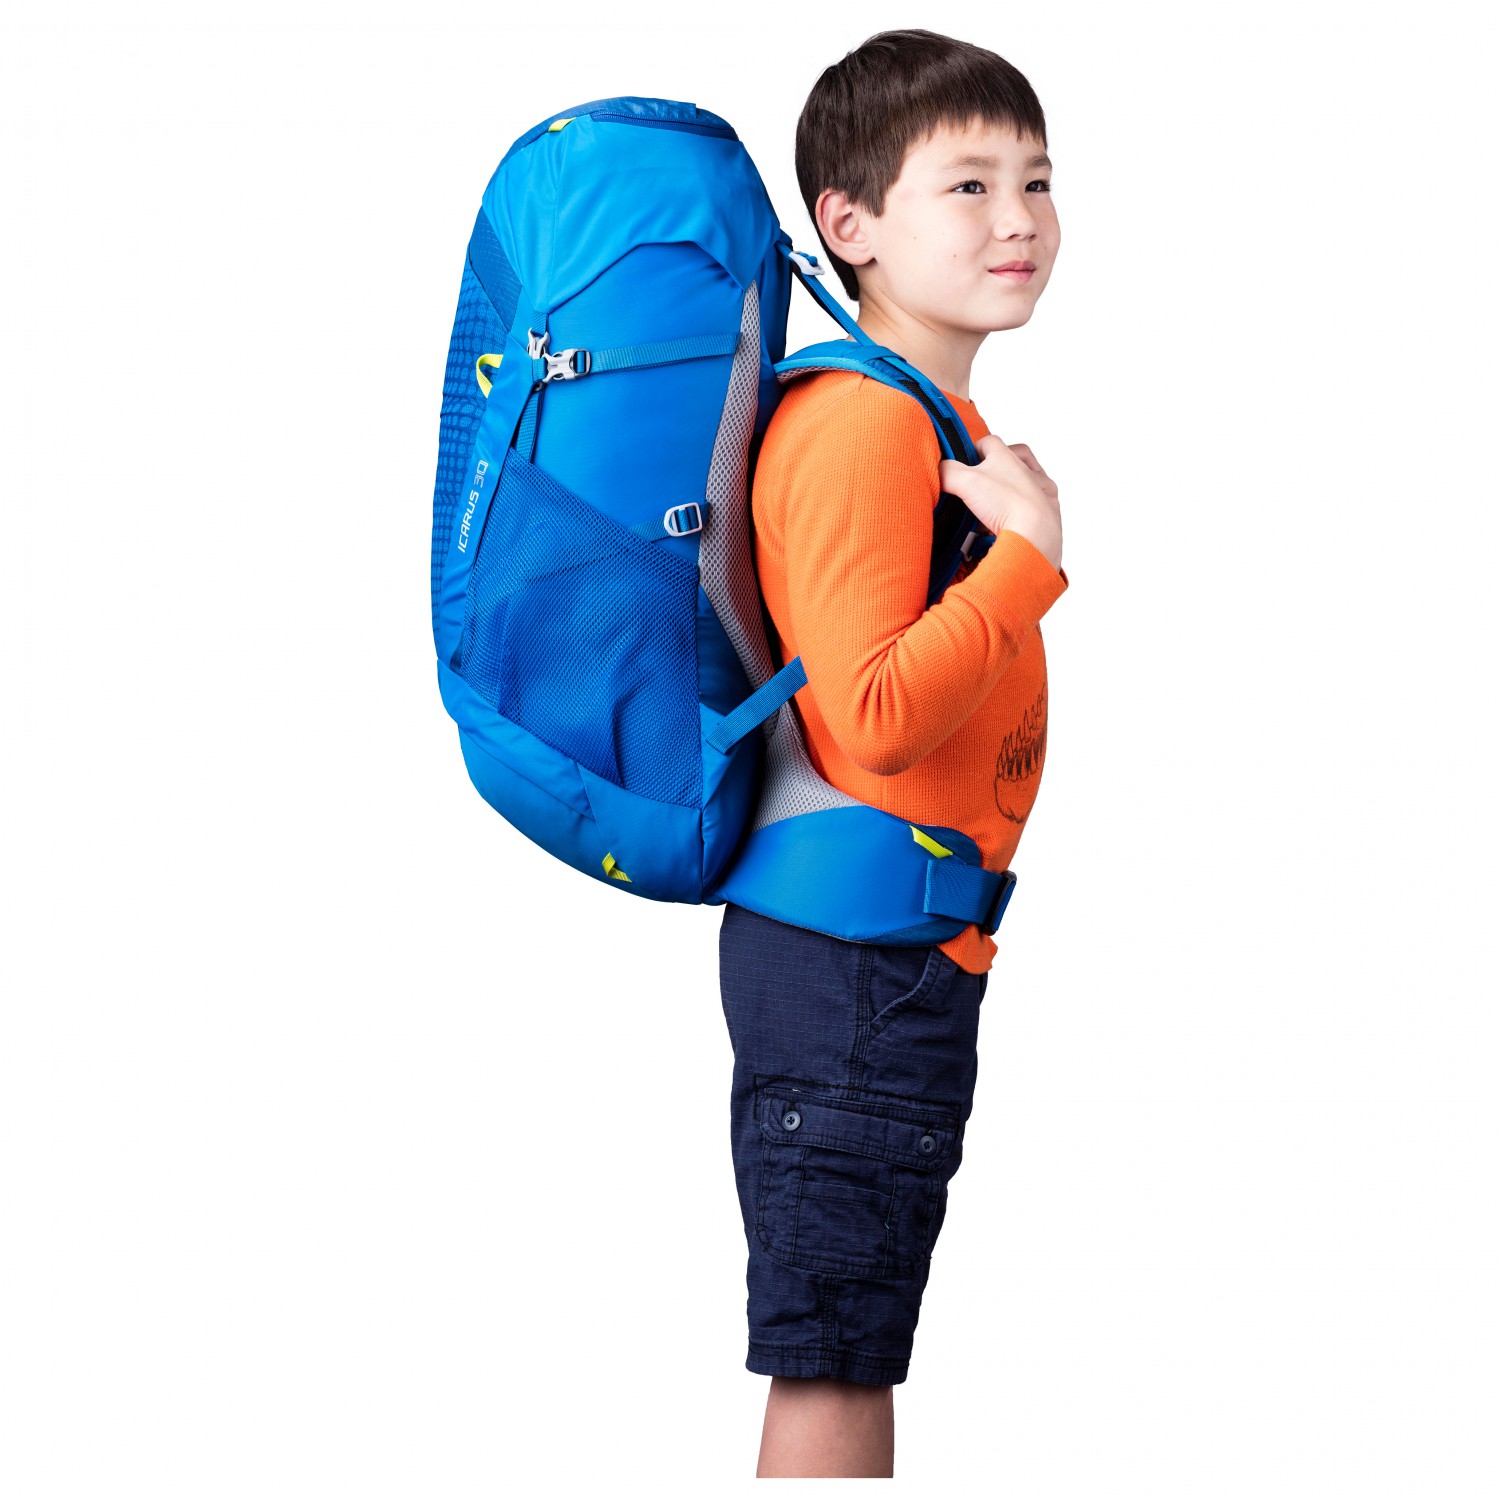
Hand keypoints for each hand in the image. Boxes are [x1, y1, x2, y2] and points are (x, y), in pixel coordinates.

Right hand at [938, 434, 1063, 571]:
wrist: (1035, 535)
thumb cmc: (1007, 504)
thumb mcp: (965, 482)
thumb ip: (947, 472)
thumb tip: (936, 470)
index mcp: (1007, 457)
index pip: (988, 442)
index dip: (974, 449)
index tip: (963, 462)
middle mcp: (1027, 471)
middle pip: (1011, 459)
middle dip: (994, 470)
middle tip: (978, 484)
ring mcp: (1041, 491)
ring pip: (1027, 482)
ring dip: (1011, 490)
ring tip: (994, 505)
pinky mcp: (1049, 513)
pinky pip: (1036, 507)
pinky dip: (1023, 513)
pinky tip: (1010, 522)